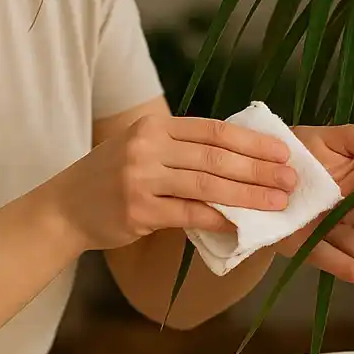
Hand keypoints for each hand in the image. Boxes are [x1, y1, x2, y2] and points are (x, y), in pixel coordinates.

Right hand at [45, 114, 295, 251]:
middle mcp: (147, 147)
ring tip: (278, 203)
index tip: (283, 152)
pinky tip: (243, 226)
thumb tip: (241, 155)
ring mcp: (141, 180)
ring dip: (249, 195)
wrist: (63, 208)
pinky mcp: (138, 212)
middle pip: (216, 157)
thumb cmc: (111, 177)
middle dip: (259, 169)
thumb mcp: (142, 148)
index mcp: (153, 126)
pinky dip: (220, 221)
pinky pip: (190, 216)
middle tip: (290, 180)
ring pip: (208, 186)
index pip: (213, 130)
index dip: (252, 142)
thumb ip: (182, 148)